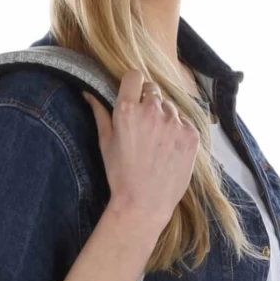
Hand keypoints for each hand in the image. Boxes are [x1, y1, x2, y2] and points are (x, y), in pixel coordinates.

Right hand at [82, 68, 199, 227]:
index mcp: (127, 110)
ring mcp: (174, 122)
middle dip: (148, 103)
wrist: (144, 204)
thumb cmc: (120, 175)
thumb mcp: (105, 143)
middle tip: (145, 128)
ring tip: (157, 144)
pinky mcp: (191, 135)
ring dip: (164, 118)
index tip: (133, 97)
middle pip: (153, 90)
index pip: (134, 76)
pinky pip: (185, 122)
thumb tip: (88, 92)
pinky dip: (179, 132)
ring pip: (170, 107)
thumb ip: (99, 113)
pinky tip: (169, 151)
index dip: (133, 86)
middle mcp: (152, 111)